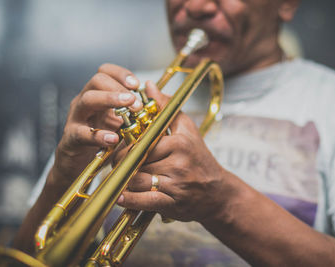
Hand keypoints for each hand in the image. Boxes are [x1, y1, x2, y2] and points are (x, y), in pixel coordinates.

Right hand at [50, 63, 142, 188]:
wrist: (79, 165)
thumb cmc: (102, 141)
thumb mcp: (121, 122)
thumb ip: (135, 109)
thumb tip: (153, 93)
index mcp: (98, 95)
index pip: (105, 72)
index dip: (121, 74)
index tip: (137, 85)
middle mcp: (85, 102)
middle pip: (97, 80)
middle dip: (119, 88)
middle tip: (136, 103)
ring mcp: (76, 118)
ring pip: (87, 100)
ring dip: (109, 100)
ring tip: (128, 110)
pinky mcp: (71, 138)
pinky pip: (82, 133)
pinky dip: (98, 135)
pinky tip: (113, 138)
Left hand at [117, 82, 232, 222]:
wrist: (217, 192)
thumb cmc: (199, 158)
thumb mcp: (187, 129)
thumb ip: (166, 107)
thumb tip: (148, 86)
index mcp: (180, 142)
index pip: (143, 139)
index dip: (127, 143)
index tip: (122, 145)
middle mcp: (179, 162)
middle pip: (138, 160)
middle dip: (123, 162)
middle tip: (118, 163)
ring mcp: (176, 184)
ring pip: (138, 179)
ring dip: (125, 180)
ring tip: (121, 177)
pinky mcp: (172, 203)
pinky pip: (144, 200)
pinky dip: (129, 199)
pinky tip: (121, 196)